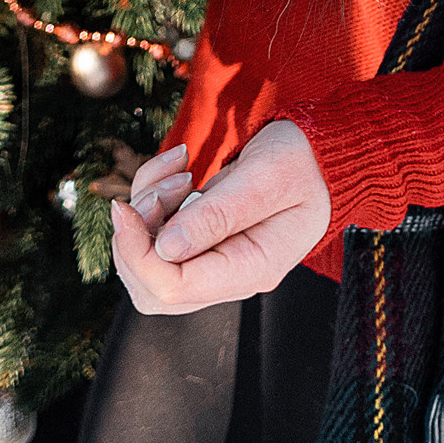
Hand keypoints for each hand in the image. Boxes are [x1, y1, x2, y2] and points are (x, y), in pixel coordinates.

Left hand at [109, 120, 329, 313]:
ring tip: (179, 172)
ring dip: (146, 210)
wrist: (319, 152)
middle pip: (153, 290)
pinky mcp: (201, 237)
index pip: (175, 289)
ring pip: (149, 261)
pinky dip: (152, 193)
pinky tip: (178, 165)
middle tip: (153, 192)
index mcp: (252, 268)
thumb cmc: (303, 162)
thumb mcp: (268, 177)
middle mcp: (228, 274)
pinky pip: (157, 230)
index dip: (138, 254)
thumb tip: (167, 248)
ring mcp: (213, 258)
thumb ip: (220, 213)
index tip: (124, 209)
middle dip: (135, 240)